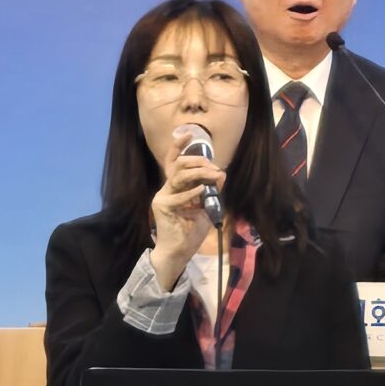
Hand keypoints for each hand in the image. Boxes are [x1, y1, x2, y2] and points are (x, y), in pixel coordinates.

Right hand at [148, 132, 225, 287]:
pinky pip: (179, 197)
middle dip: (195, 161)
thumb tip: (222, 173)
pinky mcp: (162, 207)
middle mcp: (167, 189)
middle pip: (177, 165)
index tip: (188, 133)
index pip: (174, 162)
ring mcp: (163, 197)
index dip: (179, 147)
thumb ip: (213, 191)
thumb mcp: (207, 207)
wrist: (179, 252)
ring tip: (211, 173)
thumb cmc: (191, 231)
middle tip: (211, 164)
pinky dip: (192, 193)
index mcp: (175, 187)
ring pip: (177, 176)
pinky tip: (203, 190)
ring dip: (197, 173)